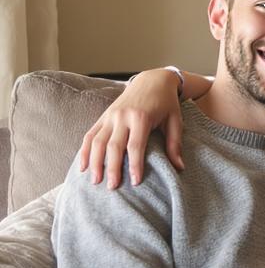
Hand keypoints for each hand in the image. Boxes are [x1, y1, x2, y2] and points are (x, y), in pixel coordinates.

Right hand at [78, 70, 184, 187]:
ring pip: (97, 141)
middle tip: (112, 187)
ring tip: (95, 181)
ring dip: (94, 162)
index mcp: (141, 117)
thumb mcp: (175, 121)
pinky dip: (84, 150)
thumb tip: (179, 167)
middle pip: (114, 146)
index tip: (135, 182)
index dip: (135, 165)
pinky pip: (90, 134)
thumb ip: (174, 143)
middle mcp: (122, 116)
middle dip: (112, 168)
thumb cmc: (166, 103)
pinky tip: (83, 166)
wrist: (152, 80)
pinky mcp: (103, 116)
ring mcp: (110, 116)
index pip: (135, 146)